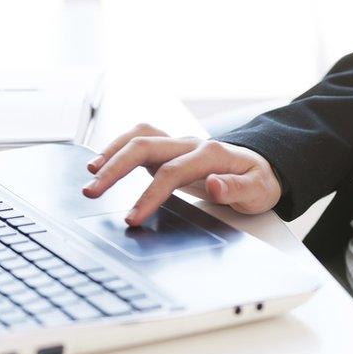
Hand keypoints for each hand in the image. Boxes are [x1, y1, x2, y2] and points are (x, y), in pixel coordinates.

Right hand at [82, 123, 281, 225]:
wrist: (262, 167)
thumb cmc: (259, 180)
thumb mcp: (258, 190)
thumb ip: (236, 188)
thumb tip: (214, 184)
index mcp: (211, 154)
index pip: (172, 173)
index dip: (149, 194)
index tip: (132, 217)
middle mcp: (190, 144)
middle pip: (145, 146)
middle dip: (115, 168)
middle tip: (92, 191)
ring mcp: (178, 144)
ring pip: (139, 136)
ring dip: (112, 152)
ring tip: (90, 174)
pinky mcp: (169, 150)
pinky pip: (139, 140)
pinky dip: (118, 147)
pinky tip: (102, 163)